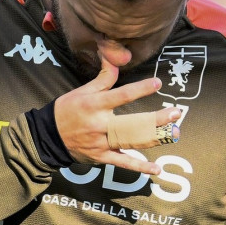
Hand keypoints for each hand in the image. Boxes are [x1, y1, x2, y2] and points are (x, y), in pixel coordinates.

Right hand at [54, 55, 180, 174]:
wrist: (49, 135)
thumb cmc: (68, 109)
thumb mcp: (83, 90)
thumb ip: (104, 77)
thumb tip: (114, 56)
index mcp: (96, 105)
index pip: (122, 95)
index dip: (140, 89)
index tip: (157, 84)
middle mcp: (100, 124)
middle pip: (132, 122)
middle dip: (156, 119)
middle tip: (176, 113)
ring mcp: (102, 142)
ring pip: (132, 141)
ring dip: (154, 138)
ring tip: (174, 133)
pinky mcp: (102, 157)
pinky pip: (123, 163)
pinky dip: (139, 166)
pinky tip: (156, 168)